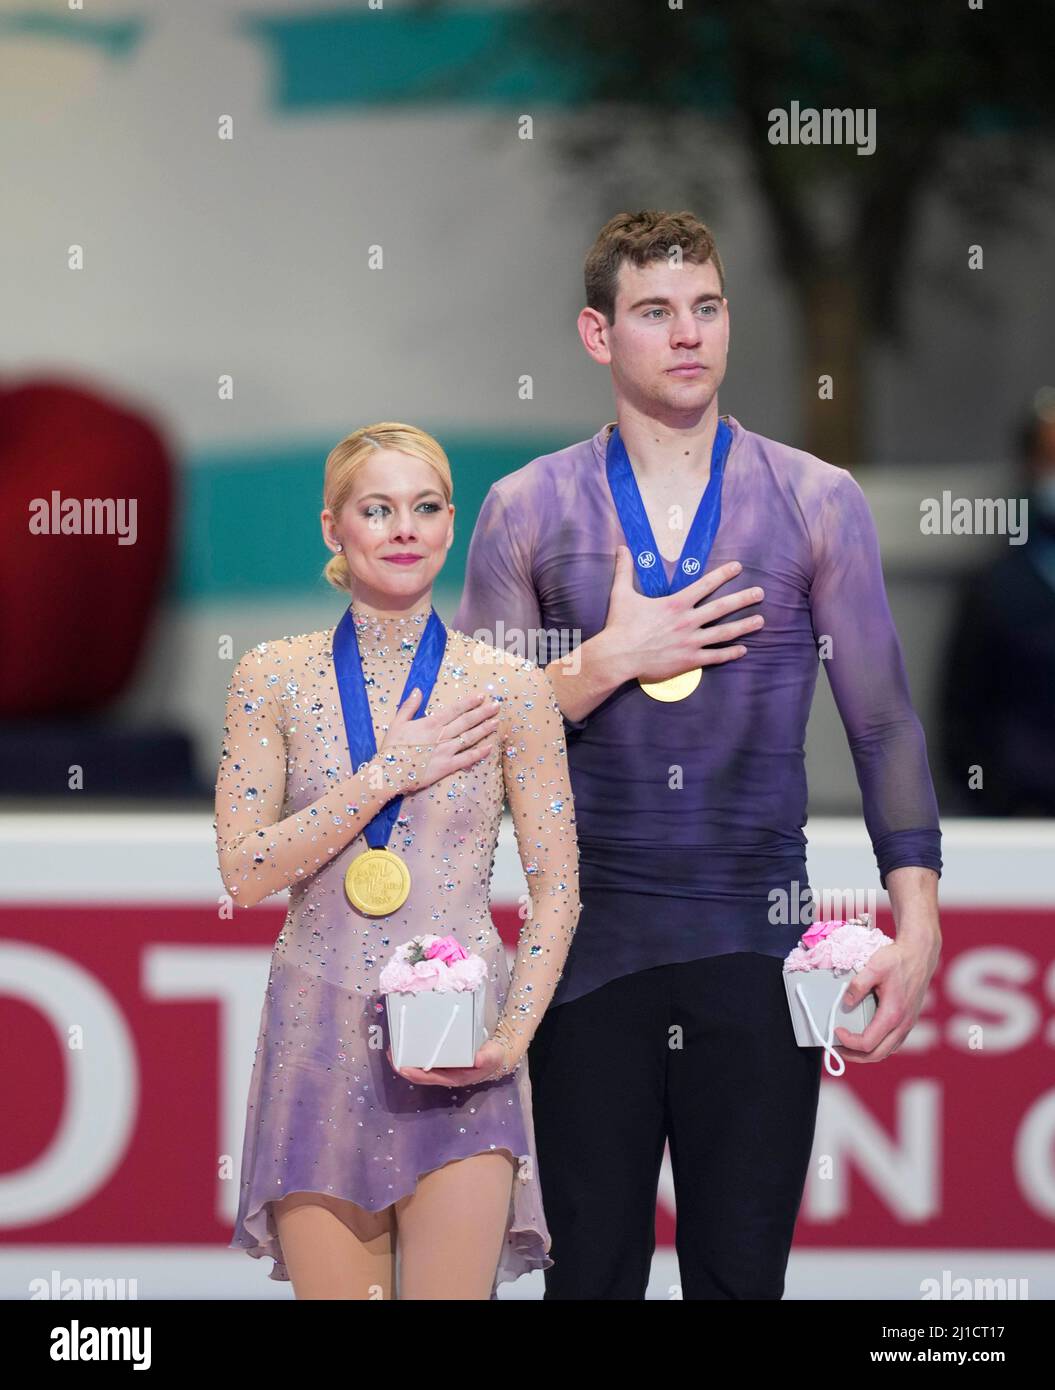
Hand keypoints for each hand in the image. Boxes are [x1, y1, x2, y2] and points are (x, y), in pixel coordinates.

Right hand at [379, 689, 500, 792]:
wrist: (389, 772)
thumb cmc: (392, 748)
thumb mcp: (397, 723)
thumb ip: (409, 706)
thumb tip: (418, 690)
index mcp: (430, 724)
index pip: (454, 710)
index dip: (469, 702)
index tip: (481, 696)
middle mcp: (441, 735)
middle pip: (466, 721)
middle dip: (483, 712)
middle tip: (497, 705)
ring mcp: (446, 751)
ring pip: (470, 737)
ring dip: (484, 729)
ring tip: (497, 722)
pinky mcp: (447, 766)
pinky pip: (467, 758)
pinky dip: (479, 753)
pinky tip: (490, 747)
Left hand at [385, 1039, 514, 1086]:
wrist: (496, 1055)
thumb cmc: (493, 1057)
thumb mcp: (492, 1056)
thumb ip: (486, 1058)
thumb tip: (477, 1059)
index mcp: (454, 1077)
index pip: (431, 1078)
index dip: (416, 1074)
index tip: (402, 1068)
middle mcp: (445, 1074)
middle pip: (421, 1074)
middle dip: (404, 1067)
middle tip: (391, 1054)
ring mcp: (443, 1067)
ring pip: (420, 1067)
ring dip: (406, 1059)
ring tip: (393, 1049)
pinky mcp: (442, 1058)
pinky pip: (425, 1058)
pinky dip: (414, 1051)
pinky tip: (407, 1043)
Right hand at [602, 547, 764, 683]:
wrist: (618, 656)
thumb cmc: (620, 626)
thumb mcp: (621, 594)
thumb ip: (624, 570)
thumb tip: (621, 548)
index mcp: (675, 603)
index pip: (705, 584)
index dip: (724, 574)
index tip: (738, 567)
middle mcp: (688, 621)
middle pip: (722, 607)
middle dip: (743, 598)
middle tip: (760, 593)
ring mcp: (690, 642)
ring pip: (724, 633)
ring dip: (744, 626)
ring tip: (760, 620)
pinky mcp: (689, 660)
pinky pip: (715, 657)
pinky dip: (730, 653)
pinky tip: (743, 650)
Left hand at [832, 933, 939, 1062]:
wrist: (920, 954)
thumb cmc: (898, 959)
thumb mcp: (874, 967)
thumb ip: (858, 985)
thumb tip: (845, 1002)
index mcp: (893, 1014)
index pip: (868, 1042)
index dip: (848, 1042)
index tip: (836, 1030)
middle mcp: (903, 1024)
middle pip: (877, 1055)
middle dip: (854, 1056)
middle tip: (837, 1048)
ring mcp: (908, 1024)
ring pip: (886, 1051)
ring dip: (866, 1054)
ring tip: (848, 1046)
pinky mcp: (908, 1021)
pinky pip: (893, 1043)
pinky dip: (877, 1046)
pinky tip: (866, 1037)